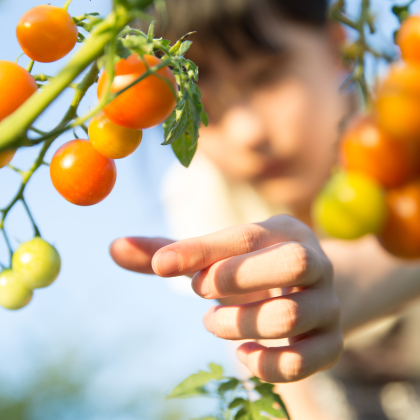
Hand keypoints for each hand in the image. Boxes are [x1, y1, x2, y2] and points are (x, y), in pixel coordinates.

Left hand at [110, 215, 341, 382]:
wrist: (307, 291)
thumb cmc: (250, 268)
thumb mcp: (215, 255)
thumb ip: (170, 253)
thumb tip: (113, 246)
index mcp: (284, 233)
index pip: (245, 237)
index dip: (201, 251)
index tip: (160, 267)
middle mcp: (316, 264)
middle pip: (291, 264)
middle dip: (237, 280)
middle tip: (200, 291)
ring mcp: (328, 305)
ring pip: (287, 316)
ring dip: (237, 324)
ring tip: (212, 321)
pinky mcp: (332, 345)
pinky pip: (302, 362)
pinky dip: (263, 364)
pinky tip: (242, 354)